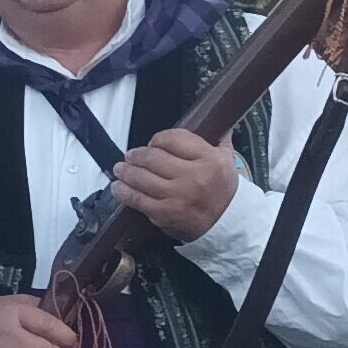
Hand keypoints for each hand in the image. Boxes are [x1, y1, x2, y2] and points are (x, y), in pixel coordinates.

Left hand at [113, 127, 241, 240]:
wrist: (228, 225)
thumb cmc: (225, 192)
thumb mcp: (228, 161)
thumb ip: (219, 140)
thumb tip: (219, 122)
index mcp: (210, 160)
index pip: (174, 139)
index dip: (158, 139)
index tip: (153, 143)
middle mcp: (193, 177)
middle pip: (153, 158)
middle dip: (136, 155)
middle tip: (130, 156)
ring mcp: (177, 196)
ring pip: (141, 178)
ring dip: (126, 172)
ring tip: (121, 169)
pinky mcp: (165, 214)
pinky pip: (137, 199)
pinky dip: (124, 192)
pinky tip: (119, 187)